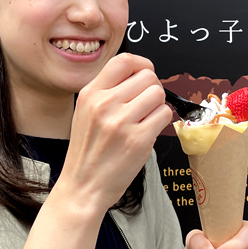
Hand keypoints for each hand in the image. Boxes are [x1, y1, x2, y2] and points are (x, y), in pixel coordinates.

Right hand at [55, 53, 171, 212]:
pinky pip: (164, 115)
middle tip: (146, 104)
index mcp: (90, 94)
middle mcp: (104, 104)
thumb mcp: (86, 112)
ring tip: (145, 119)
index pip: (124, 61)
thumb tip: (141, 74)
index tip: (146, 72)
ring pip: (158, 94)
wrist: (83, 187)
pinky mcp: (138, 140)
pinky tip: (148, 131)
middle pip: (148, 77)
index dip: (142, 64)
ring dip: (158, 106)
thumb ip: (109, 91)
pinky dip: (161, 121)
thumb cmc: (88, 152)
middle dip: (153, 88)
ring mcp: (121, 122)